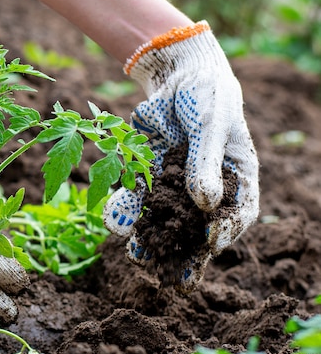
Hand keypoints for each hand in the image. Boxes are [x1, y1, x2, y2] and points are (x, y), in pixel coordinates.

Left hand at [103, 21, 258, 292]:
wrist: (176, 75)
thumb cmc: (206, 96)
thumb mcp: (210, 126)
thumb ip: (206, 163)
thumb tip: (206, 205)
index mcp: (237, 177)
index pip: (236, 213)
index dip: (225, 231)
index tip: (210, 241)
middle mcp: (207, 187)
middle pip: (198, 226)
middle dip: (185, 251)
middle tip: (173, 278)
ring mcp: (177, 183)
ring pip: (166, 217)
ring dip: (153, 238)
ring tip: (138, 257)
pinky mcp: (151, 174)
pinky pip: (140, 197)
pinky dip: (129, 211)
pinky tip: (117, 224)